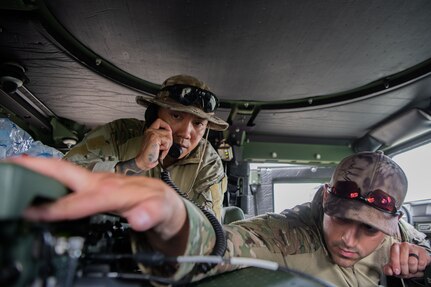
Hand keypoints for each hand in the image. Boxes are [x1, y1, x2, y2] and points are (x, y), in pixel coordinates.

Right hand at [7, 156, 187, 253]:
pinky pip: (68, 178)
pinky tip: (35, 177)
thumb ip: (151, 215)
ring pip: (64, 172)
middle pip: (68, 172)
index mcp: (119, 190)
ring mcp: (98, 181)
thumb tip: (138, 218)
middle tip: (13, 166)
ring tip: (14, 168)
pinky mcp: (94, 184)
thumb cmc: (163, 206)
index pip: (85, 198)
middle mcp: (105, 181)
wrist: (167, 202)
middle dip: (40, 169)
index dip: (62, 206)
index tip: (39, 212)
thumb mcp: (163, 213)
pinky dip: (47, 175)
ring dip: (38, 169)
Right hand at [135, 118, 172, 169]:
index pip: (159, 121)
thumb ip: (161, 136)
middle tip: (163, 147)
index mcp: (149, 131)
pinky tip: (158, 151)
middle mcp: (150, 130)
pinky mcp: (154, 137)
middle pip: (168, 130)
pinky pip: (167, 141)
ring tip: (160, 150)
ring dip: (167, 146)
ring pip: (169, 136)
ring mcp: (152, 133)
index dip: (166, 126)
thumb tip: (170, 133)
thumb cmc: (150, 154)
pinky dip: (165, 148)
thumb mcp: (156, 143)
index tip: (167, 133)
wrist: (144, 161)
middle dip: (169, 141)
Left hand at [383, 242, 430, 278]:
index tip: (396, 271)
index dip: (395, 263)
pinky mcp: (423, 252)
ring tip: (411, 269)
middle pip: (403, 260)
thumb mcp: (396, 266)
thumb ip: (389, 269)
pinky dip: (419, 268)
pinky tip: (417, 266)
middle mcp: (404, 245)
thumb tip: (388, 271)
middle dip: (404, 270)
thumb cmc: (405, 262)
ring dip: (412, 270)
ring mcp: (414, 248)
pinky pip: (421, 263)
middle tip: (405, 272)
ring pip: (412, 262)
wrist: (418, 260)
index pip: (394, 253)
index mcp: (395, 247)